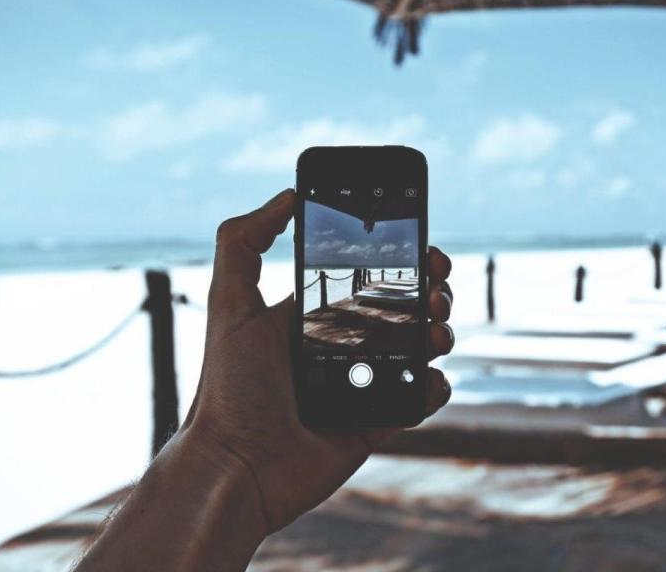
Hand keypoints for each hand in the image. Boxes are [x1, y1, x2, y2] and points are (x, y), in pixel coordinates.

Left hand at [181, 188, 453, 533]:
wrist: (238, 469)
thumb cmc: (228, 389)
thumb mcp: (229, 306)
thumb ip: (243, 244)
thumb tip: (286, 197)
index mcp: (308, 317)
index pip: (363, 277)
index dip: (396, 260)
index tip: (422, 246)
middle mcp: (336, 347)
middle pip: (399, 310)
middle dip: (427, 294)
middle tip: (436, 293)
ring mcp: (359, 386)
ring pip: (415, 350)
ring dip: (437, 334)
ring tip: (436, 334)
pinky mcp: (375, 423)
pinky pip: (417, 400)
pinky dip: (433, 388)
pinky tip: (430, 379)